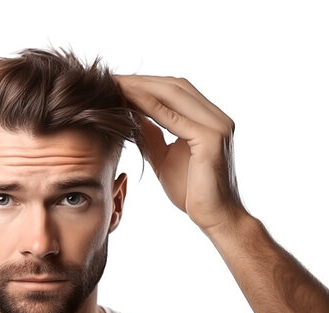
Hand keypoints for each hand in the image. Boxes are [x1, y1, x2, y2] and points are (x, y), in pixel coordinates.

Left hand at [114, 75, 246, 232]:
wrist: (215, 218)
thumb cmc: (193, 192)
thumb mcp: (164, 156)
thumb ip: (152, 134)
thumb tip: (132, 115)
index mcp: (209, 119)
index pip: (175, 90)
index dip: (145, 83)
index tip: (117, 83)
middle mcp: (216, 117)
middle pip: (175, 85)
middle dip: (141, 80)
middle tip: (111, 80)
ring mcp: (217, 125)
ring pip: (175, 93)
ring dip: (142, 87)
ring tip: (115, 86)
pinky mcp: (211, 138)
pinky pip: (174, 117)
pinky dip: (150, 106)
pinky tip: (129, 102)